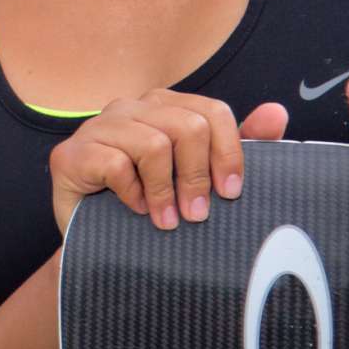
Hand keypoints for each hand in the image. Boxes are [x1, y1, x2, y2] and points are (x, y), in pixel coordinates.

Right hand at [50, 91, 287, 235]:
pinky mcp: (70, 154)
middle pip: (186, 126)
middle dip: (198, 176)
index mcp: (164, 106)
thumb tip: (277, 112)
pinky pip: (114, 163)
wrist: (99, 242)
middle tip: (197, 214)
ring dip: (166, 191)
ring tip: (167, 221)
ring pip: (153, 143)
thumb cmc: (153, 204)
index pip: (212, 111)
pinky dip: (132, 193)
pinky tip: (135, 210)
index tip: (231, 193)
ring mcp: (97, 127)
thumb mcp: (200, 176)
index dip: (229, 153)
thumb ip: (237, 145)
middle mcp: (130, 107)